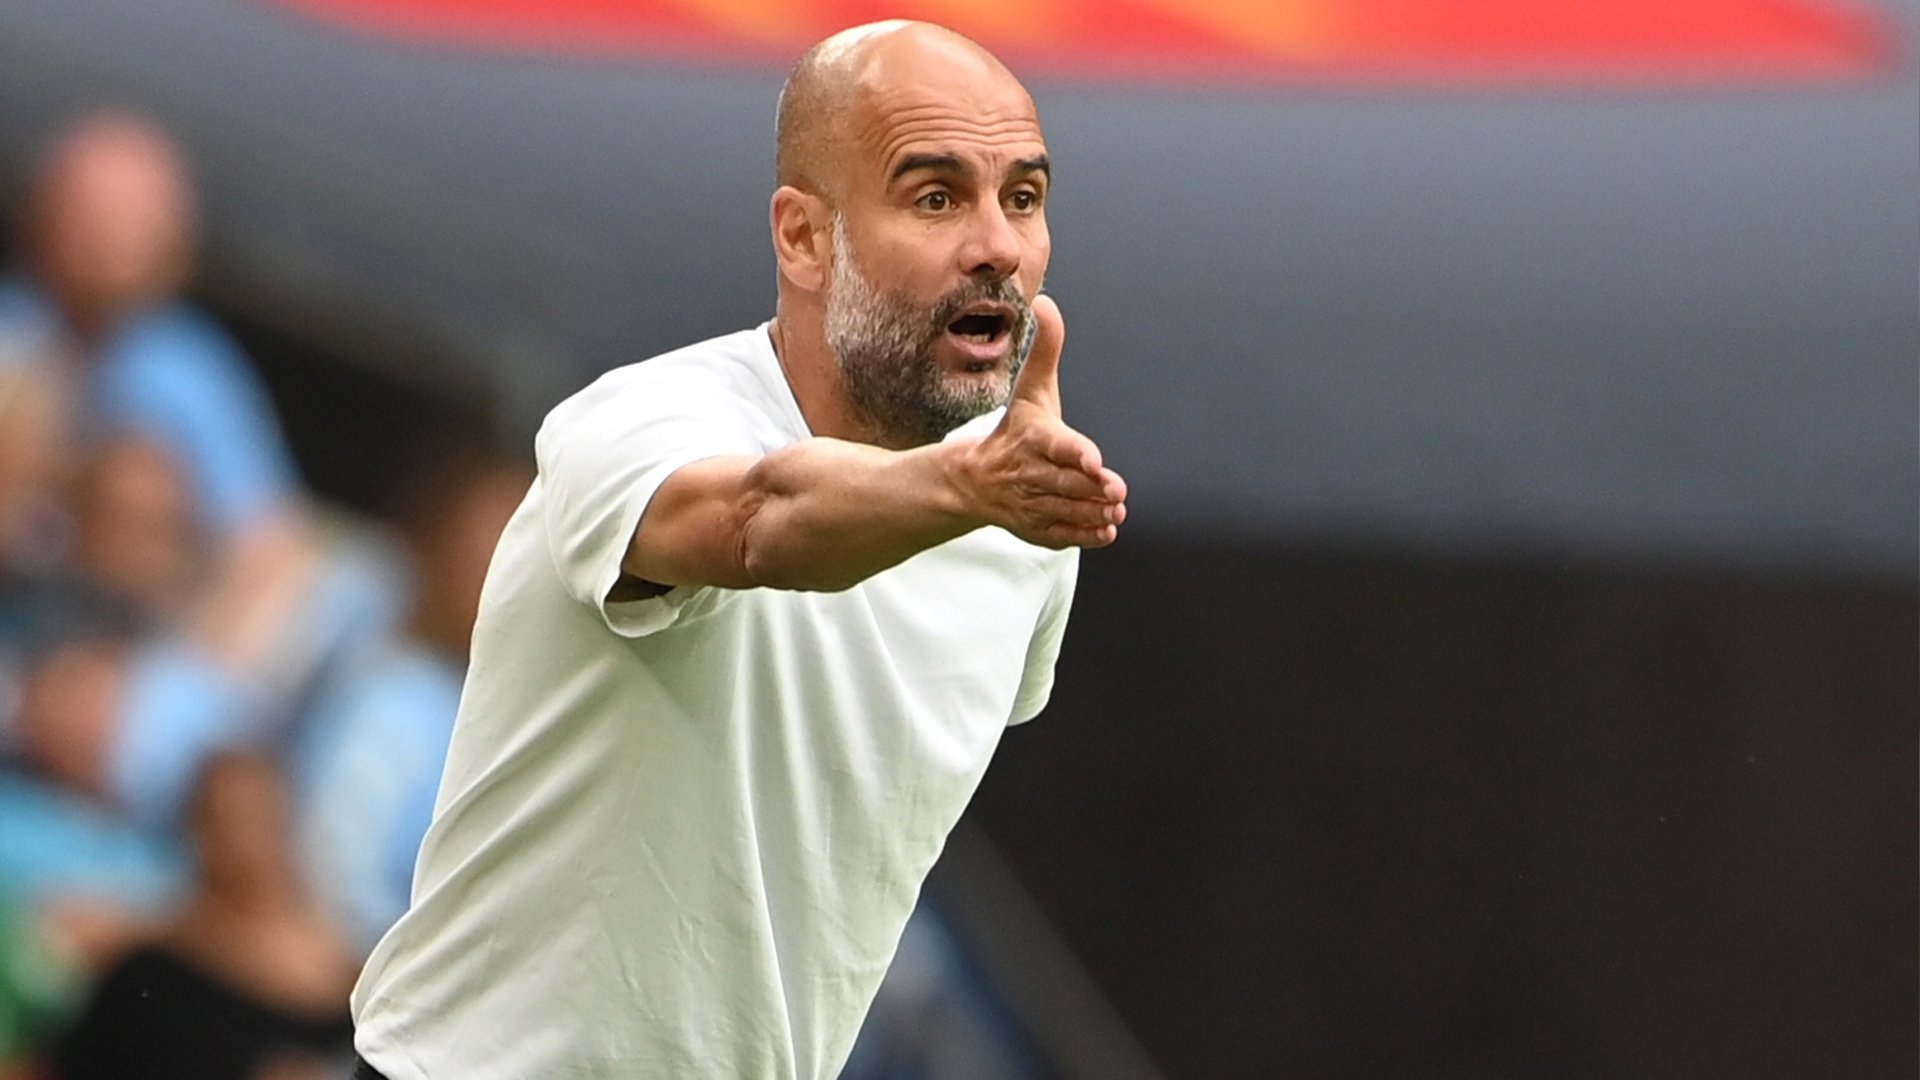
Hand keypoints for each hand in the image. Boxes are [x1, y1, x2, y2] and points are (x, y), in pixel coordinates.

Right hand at [953, 295, 1126, 547]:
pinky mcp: (1035, 527)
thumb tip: (1047, 302)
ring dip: (1092, 512)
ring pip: (1066, 510)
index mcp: (1031, 438)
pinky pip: (1060, 535)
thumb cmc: (1015, 430)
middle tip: (1116, 491)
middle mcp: (1029, 472)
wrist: (973, 480)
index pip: (1054, 445)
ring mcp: (1031, 503)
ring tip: (1115, 509)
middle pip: (1065, 482)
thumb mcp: (1031, 391)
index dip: (1075, 453)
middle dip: (1090, 488)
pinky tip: (1106, 531)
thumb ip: (1045, 351)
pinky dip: (1083, 535)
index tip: (1094, 460)